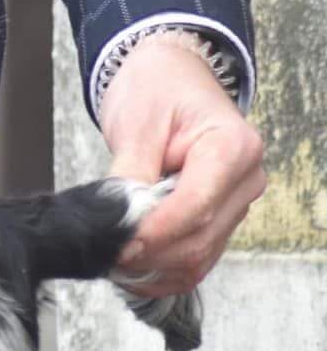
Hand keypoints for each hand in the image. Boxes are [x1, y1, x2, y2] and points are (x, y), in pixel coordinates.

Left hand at [100, 33, 264, 297]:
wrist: (170, 79)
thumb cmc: (157, 90)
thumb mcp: (138, 122)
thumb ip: (131, 172)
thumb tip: (118, 218)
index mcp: (233, 148)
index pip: (196, 206)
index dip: (155, 233)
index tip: (118, 244)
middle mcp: (245, 180)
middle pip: (200, 239)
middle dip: (150, 254)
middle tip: (105, 254)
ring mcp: (236, 204)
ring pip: (199, 257)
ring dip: (155, 268)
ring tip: (112, 260)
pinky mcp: (220, 220)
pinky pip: (196, 260)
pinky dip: (163, 271)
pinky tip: (130, 268)